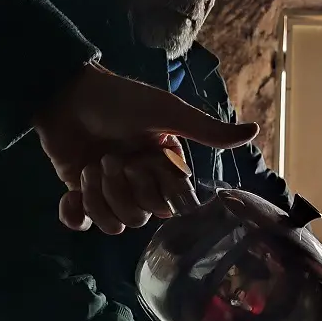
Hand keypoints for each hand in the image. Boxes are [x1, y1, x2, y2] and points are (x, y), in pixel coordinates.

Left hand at [33, 61, 258, 233]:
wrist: (66, 95)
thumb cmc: (121, 100)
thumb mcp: (168, 112)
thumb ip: (208, 131)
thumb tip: (255, 131)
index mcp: (165, 169)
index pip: (170, 205)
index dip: (153, 190)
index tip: (140, 162)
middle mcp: (141, 185)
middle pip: (140, 218)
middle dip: (121, 190)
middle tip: (110, 158)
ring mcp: (111, 191)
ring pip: (113, 225)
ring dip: (97, 197)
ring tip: (88, 168)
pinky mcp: (81, 194)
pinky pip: (83, 224)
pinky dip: (75, 215)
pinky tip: (70, 197)